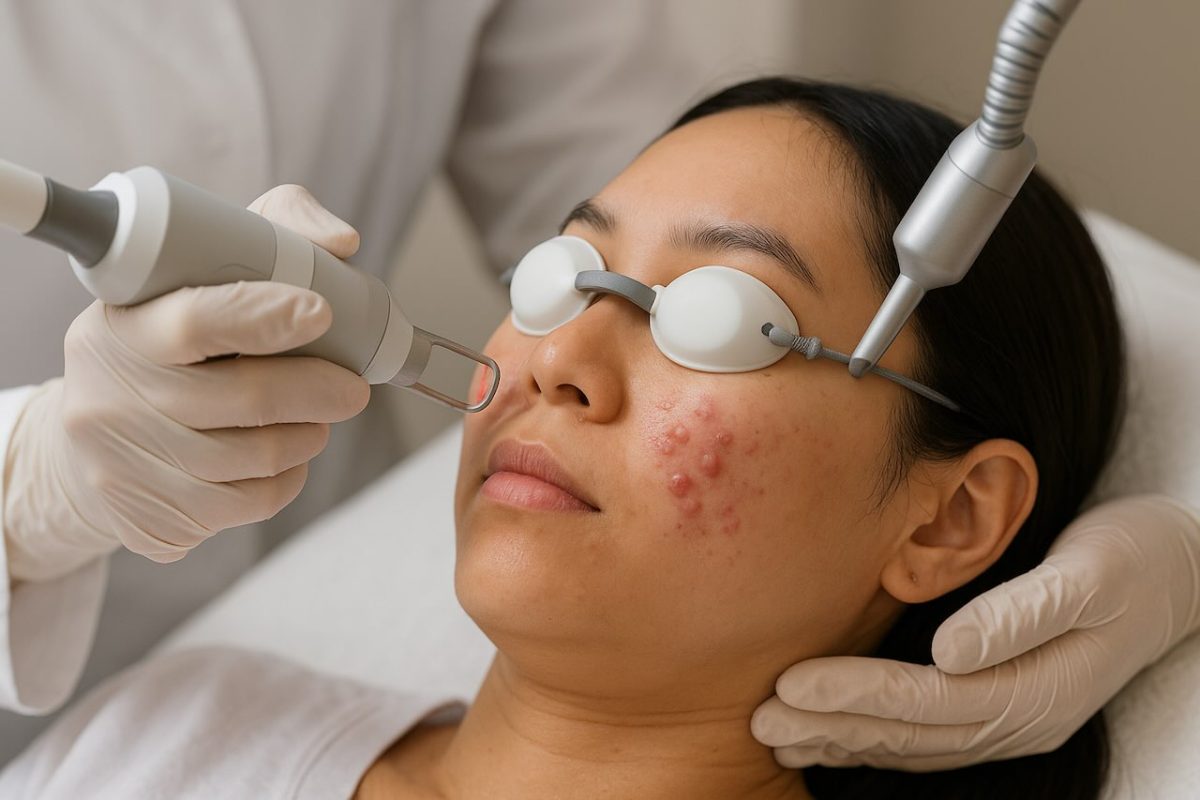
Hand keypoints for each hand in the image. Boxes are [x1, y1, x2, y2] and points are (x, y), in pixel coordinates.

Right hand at [3, 186, 369, 580]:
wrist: (83, 449)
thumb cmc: (164, 348)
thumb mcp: (191, 278)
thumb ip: (270, 234)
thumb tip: (341, 242)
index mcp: (123, 326)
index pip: (197, 320)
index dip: (265, 316)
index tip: (321, 312)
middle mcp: (112, 397)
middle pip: (247, 399)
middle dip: (320, 391)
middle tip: (354, 388)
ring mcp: (125, 465)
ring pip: (260, 458)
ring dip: (310, 435)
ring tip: (317, 418)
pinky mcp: (152, 519)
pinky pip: (253, 503)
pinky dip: (287, 478)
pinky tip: (283, 457)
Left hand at [751, 494, 1199, 770]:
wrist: (1176, 574)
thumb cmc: (1132, 561)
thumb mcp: (1090, 575)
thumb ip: (1022, 613)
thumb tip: (951, 648)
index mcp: (1036, 691)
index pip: (927, 700)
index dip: (856, 694)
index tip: (792, 684)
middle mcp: (1016, 718)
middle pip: (909, 732)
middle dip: (831, 725)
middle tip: (761, 717)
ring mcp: (1006, 719)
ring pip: (909, 742)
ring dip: (840, 737)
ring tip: (775, 730)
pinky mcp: (995, 703)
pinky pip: (922, 733)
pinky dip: (869, 732)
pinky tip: (828, 727)